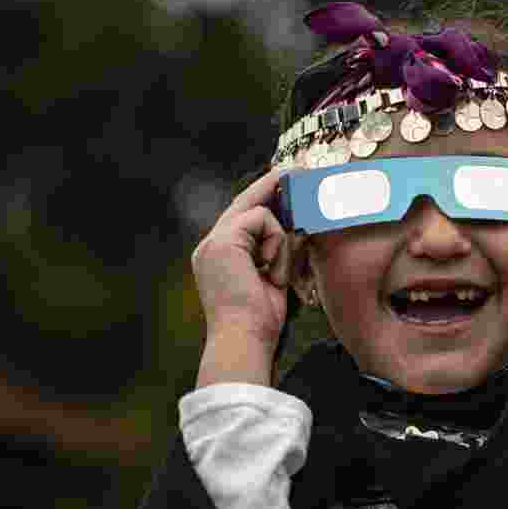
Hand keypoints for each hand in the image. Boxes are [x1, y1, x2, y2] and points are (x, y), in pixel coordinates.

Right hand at [190, 166, 290, 385]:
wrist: (244, 339)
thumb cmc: (259, 320)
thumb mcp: (272, 278)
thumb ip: (277, 251)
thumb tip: (297, 228)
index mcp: (219, 256)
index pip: (243, 217)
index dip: (264, 198)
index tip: (285, 183)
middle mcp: (210, 245)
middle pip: (245, 204)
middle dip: (271, 185)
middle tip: (294, 169)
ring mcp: (213, 242)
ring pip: (258, 213)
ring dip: (278, 241)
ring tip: (274, 274)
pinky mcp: (223, 241)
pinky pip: (262, 220)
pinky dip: (275, 244)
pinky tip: (269, 271)